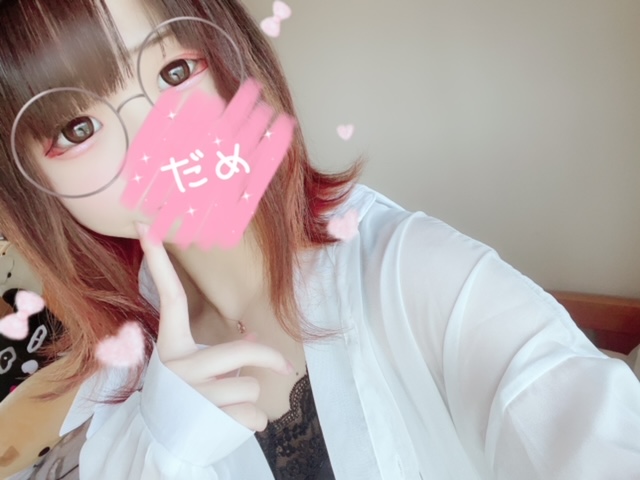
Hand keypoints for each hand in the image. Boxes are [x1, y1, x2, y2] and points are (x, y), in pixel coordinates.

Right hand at [137, 223, 292, 430]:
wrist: (158, 445)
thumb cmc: (181, 400)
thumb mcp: (192, 370)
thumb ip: (219, 352)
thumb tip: (254, 341)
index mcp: (171, 348)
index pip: (170, 299)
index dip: (160, 264)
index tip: (147, 227)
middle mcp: (178, 368)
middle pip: (242, 353)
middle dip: (268, 361)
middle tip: (285, 368)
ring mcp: (192, 396)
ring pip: (249, 386)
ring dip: (247, 399)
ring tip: (225, 407)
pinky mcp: (209, 422)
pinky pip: (253, 416)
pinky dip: (250, 423)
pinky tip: (227, 425)